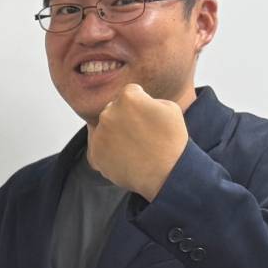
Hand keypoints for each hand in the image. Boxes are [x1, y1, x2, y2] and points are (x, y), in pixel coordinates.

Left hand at [86, 84, 188, 200]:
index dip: (141, 103)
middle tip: (141, 133)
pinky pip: (101, 146)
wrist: (166, 174)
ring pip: (106, 128)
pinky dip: (111, 150)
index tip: (148, 116)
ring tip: (135, 147)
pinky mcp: (95, 153)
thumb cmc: (171, 140)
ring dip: (116, 134)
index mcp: (128, 97)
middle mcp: (108, 113)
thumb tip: (135, 100)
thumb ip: (146, 99)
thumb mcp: (170, 108)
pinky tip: (127, 156)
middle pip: (114, 109)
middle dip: (124, 117)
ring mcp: (99, 134)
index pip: (129, 93)